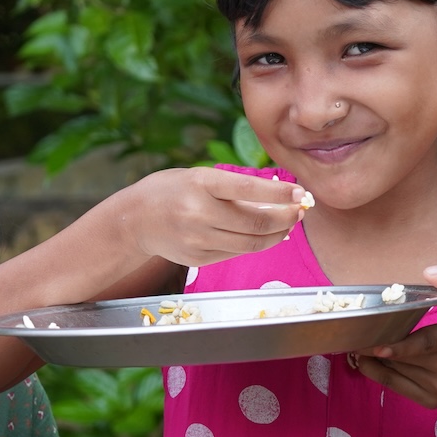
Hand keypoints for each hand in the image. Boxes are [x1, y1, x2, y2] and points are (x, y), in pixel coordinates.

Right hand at [122, 167, 307, 266]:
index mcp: (200, 184)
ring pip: (252, 243)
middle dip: (286, 218)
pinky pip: (237, 253)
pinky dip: (257, 244)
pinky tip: (267, 236)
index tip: (301, 193)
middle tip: (300, 210)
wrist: (134, 220)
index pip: (248, 190)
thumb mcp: (199, 177)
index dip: (279, 194)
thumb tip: (279, 196)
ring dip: (278, 235)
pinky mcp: (198, 258)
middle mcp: (199, 213)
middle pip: (256, 223)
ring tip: (288, 224)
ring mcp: (198, 240)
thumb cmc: (172, 191)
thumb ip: (234, 188)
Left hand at [349, 259, 436, 410]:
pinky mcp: (431, 400)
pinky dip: (377, 373)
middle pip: (406, 357)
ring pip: (397, 371)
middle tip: (356, 335)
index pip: (426, 342)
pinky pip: (395, 386)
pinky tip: (366, 360)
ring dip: (376, 357)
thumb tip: (428, 273)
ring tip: (360, 343)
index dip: (400, 345)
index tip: (377, 343)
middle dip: (378, 347)